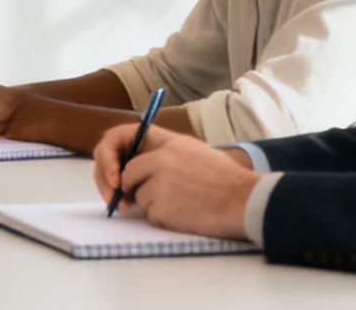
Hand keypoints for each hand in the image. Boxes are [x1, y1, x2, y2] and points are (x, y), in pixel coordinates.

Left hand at [91, 125, 256, 239]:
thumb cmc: (225, 180)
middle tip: (121, 201)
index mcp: (167, 141)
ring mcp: (159, 183)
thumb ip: (162, 155)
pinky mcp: (161, 207)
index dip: (109, 155)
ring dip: (153, 204)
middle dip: (119, 188)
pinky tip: (187, 212)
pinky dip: (163, 217)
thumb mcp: (192, 152)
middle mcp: (159, 159)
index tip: (113, 172)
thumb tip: (131, 170)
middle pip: (124, 174)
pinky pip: (151, 214)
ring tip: (184, 201)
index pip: (120, 138)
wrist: (246, 201)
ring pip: (139, 197)